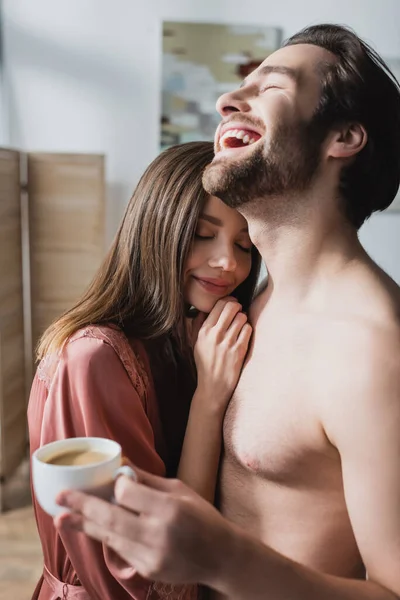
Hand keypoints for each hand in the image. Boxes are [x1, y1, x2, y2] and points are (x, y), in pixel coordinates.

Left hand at [54, 468, 235, 585]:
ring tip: (63, 517)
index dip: (117, 485)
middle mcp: (158, 534)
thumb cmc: (203, 517)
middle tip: (60, 498)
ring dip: (86, 525)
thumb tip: (121, 464)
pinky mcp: (148, 570)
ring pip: (110, 537)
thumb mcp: (180, 490)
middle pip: (111, 518)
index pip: (128, 493)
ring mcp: (152, 556)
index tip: (115, 480)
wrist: (221, 557)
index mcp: (169, 509)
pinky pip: (120, 550)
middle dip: (82, 506)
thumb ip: (148, 480)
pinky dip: (107, 537)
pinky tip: (93, 528)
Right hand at [194, 297, 251, 409]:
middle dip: (237, 306)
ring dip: (243, 319)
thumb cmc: (205, 364)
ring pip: (241, 317)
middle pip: (231, 307)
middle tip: (238, 311)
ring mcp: (227, 343)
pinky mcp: (239, 351)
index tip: (232, 304)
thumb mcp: (195, 343)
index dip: (228, 301)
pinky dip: (247, 329)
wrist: (213, 387)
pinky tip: (243, 335)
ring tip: (240, 325)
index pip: (218, 305)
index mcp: (204, 331)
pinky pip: (247, 330)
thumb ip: (198, 325)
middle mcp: (215, 335)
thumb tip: (204, 309)